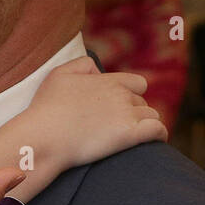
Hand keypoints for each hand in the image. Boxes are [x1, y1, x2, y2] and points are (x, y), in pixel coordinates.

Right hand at [0, 56, 165, 201]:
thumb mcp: (58, 74)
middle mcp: (121, 95)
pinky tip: (155, 140)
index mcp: (107, 80)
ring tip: (135, 135)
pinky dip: (160, 134)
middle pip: (142, 102)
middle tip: (119, 126)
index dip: (131, 95)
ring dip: (146, 123)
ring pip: (152, 115)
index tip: (120, 108)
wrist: (44, 137)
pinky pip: (158, 130)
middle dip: (135, 111)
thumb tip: (99, 70)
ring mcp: (127, 114)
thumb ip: (82, 64)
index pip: (137, 84)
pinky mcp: (129, 134)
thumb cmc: (46, 108)